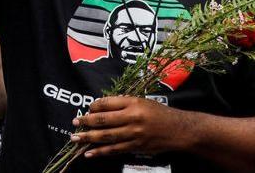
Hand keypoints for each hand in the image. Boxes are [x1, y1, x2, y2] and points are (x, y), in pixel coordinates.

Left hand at [72, 96, 186, 157]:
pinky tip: (89, 153)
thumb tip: (100, 107)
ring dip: (88, 138)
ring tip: (75, 138)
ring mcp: (134, 134)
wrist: (181, 130)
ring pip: (106, 136)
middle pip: (103, 120)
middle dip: (86, 122)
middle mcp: (132, 118)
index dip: (93, 106)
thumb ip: (122, 103)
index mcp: (133, 103)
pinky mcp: (137, 147)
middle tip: (74, 123)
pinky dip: (101, 152)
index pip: (106, 103)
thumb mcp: (142, 101)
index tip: (86, 109)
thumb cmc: (160, 113)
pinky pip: (115, 150)